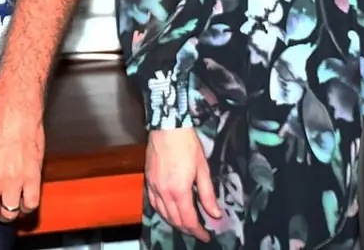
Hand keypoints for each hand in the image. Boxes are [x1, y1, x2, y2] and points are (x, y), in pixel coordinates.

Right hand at [144, 127, 221, 241]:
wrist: (167, 126)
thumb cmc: (186, 144)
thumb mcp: (203, 169)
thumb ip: (208, 194)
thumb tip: (215, 213)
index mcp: (179, 190)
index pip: (188, 220)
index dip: (198, 231)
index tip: (205, 236)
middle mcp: (164, 191)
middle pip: (174, 219)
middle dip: (187, 229)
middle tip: (198, 231)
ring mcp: (154, 185)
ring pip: (162, 213)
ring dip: (174, 221)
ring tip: (185, 223)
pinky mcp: (148, 179)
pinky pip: (153, 202)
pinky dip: (162, 211)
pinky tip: (168, 210)